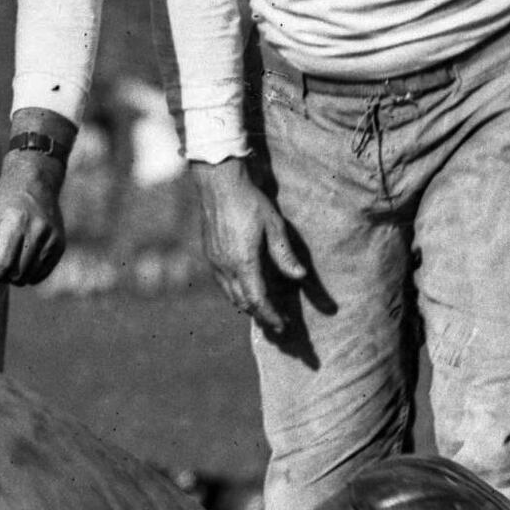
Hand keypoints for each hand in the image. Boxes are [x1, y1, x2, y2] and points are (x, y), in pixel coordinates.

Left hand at [0, 150, 67, 289]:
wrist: (33, 184)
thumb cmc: (1, 202)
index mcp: (15, 222)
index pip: (2, 263)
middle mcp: (38, 231)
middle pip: (16, 273)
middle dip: (0, 276)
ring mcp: (52, 239)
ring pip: (28, 277)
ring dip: (13, 276)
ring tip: (5, 260)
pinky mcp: (59, 245)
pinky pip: (41, 274)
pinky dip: (28, 274)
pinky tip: (20, 260)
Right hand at [190, 160, 320, 341]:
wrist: (217, 183)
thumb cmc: (248, 201)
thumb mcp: (273, 226)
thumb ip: (284, 254)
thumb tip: (299, 276)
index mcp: (243, 262)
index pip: (258, 299)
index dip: (271, 315)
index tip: (283, 325)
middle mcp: (226, 267)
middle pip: (242, 301)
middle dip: (260, 315)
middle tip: (276, 324)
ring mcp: (214, 261)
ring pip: (230, 294)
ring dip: (247, 306)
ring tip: (262, 311)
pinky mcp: (209, 254)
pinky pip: (222, 283)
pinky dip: (235, 293)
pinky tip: (244, 289)